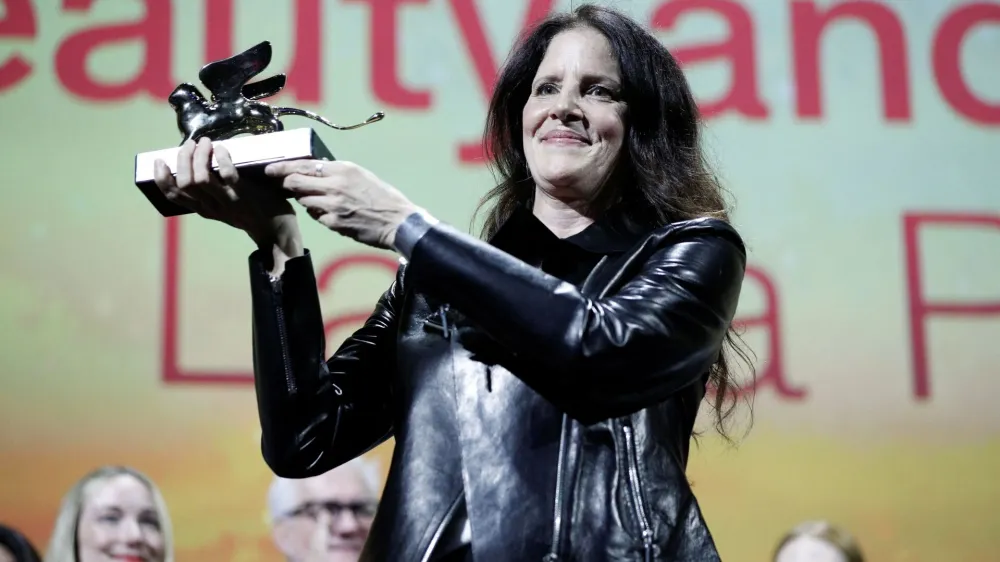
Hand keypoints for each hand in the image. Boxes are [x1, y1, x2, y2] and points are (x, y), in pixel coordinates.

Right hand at [152, 138, 299, 248]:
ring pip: (201, 177)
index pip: (173, 195)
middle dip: (183, 159)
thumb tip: (197, 168)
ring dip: (200, 156)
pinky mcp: (244, 194)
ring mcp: (227, 200)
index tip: (159, 161)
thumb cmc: (250, 215)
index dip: (161, 178)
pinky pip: (226, 174)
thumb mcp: (223, 209)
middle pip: (184, 182)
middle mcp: (211, 206)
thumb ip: (210, 194)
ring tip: (206, 142)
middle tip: (191, 144)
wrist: (276, 232)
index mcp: (203, 209)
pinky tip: (222, 149)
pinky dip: (222, 159)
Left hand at [264, 160, 418, 249]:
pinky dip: (320, 214)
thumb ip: (337, 173)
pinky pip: (316, 216)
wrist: (398, 222)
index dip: (282, 167)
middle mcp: (335, 184)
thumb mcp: (361, 175)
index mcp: (343, 168)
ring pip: (304, 200)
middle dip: (287, 184)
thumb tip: (314, 171)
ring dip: (307, 200)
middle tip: (285, 186)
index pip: (304, 165)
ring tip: (322, 201)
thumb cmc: (383, 197)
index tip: (270, 169)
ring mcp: (332, 205)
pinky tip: (333, 214)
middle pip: (295, 182)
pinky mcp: (333, 223)